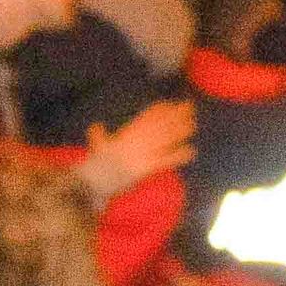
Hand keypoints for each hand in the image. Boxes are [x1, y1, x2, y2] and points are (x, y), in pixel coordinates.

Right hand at [75, 98, 196, 199]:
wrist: (92, 181)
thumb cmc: (93, 165)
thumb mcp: (95, 146)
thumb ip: (97, 135)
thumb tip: (95, 126)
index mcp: (126, 134)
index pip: (146, 118)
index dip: (160, 109)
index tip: (171, 103)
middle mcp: (137, 141)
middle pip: (160, 124)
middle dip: (176, 114)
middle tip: (190, 106)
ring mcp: (142, 154)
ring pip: (165, 139)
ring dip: (180, 130)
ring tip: (193, 123)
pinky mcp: (146, 168)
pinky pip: (166, 161)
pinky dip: (178, 156)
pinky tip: (191, 151)